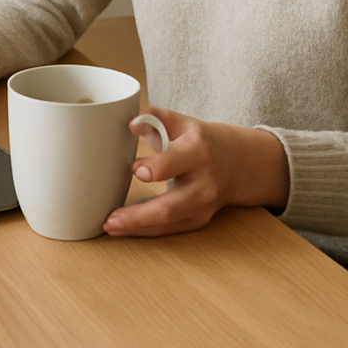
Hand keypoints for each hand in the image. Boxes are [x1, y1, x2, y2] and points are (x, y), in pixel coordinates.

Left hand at [102, 106, 288, 236]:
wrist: (237, 163)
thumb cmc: (201, 140)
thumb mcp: (182, 122)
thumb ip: (156, 118)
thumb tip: (132, 123)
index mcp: (198, 151)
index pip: (177, 161)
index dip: (156, 166)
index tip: (134, 169)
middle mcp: (203, 182)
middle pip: (172, 205)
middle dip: (140, 215)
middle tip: (111, 218)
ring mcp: (203, 205)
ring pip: (169, 222)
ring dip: (138, 227)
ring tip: (110, 226)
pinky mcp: (199, 220)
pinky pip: (170, 229)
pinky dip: (146, 230)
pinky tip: (124, 229)